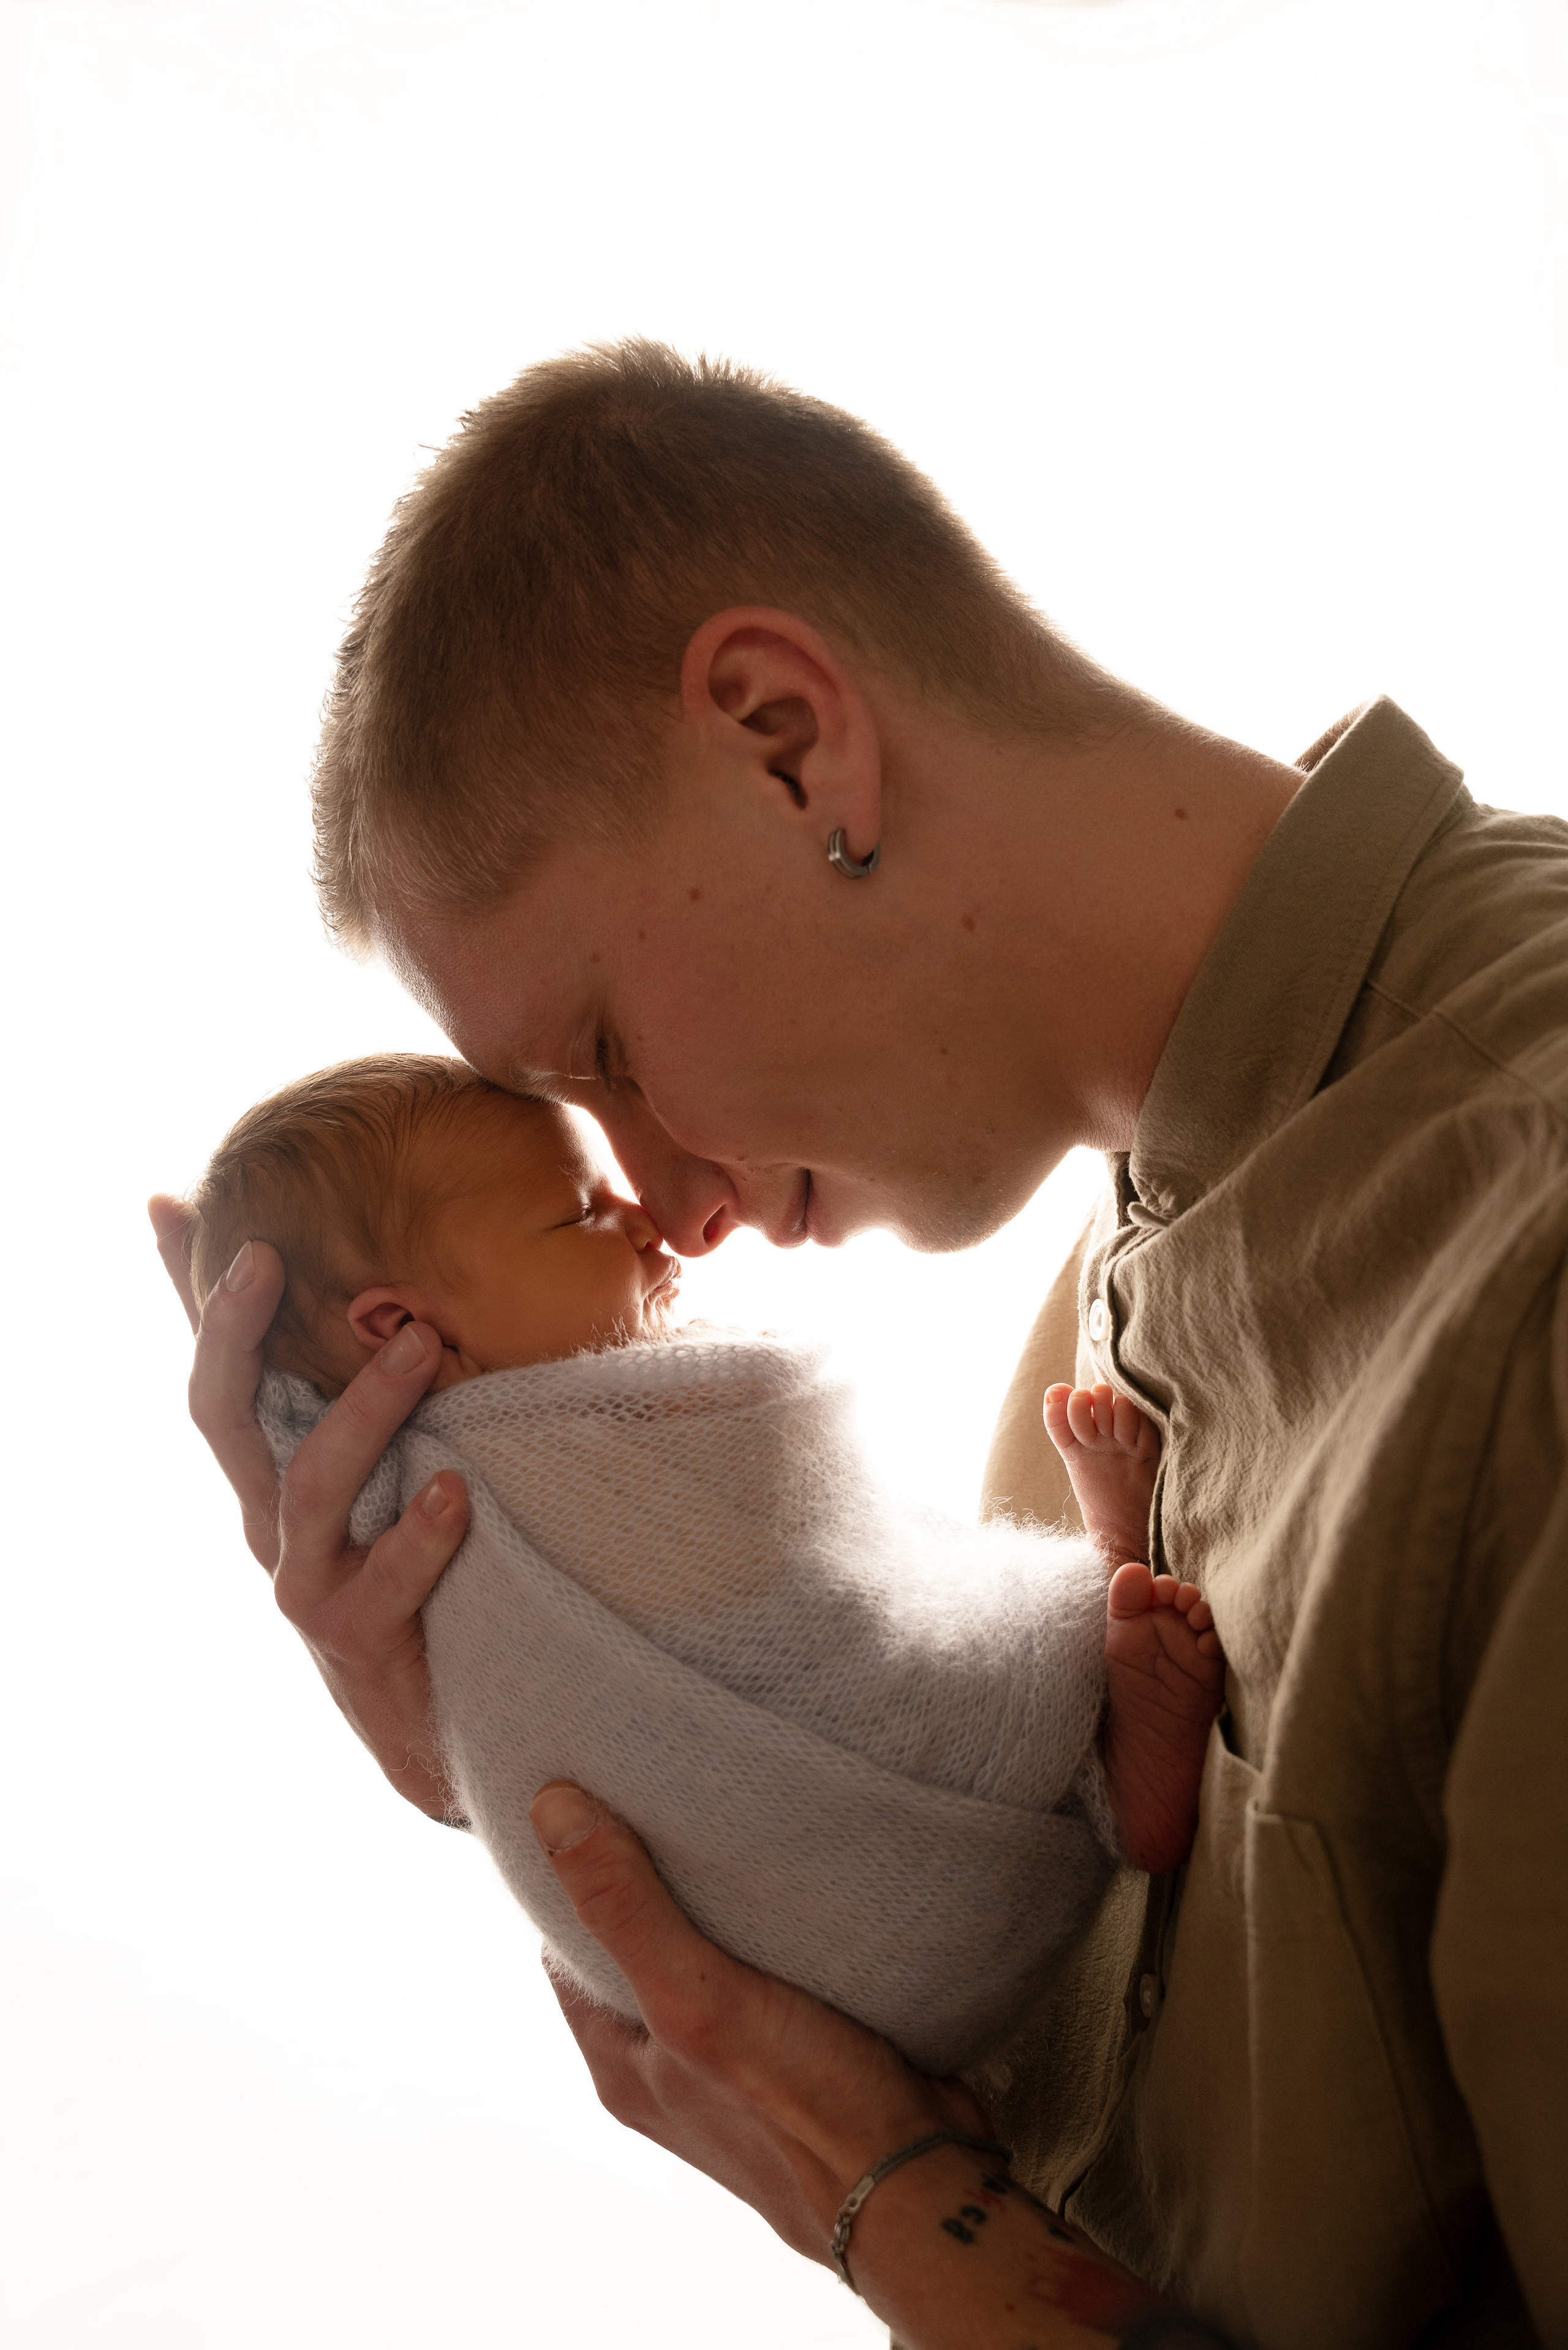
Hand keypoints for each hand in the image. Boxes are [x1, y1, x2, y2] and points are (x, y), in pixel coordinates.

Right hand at [150, 1196, 470, 1818]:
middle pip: (228, 1421)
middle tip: (272, 1258)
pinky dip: (420, 1535)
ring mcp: (310, 1582)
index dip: (202, 1306)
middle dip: (239, 1336)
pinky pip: (386, 1581)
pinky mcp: (360, 1637)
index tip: (215, 1224)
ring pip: (312, 1486)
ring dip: (365, 1410)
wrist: (429, 1724)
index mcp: (267, 1478)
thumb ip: (324, 1393)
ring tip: (422, 1346)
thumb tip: (304, 1316)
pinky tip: (456, 1491)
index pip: (215, 1382)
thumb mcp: (359, 1475)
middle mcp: (272, 1526)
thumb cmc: (391, 1572)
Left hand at [527, 1782, 984, 2260]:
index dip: (574, 1880)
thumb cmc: (803, 2111)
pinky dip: (771, 1941)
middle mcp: (666, 2072)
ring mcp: (731, 2071)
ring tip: (734, 1842)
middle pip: (633, 1954)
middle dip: (648, 1887)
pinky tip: (795, 1904)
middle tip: (670, 1808)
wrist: (917, 2182)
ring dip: (716, 1914)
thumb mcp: (696, 1994)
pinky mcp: (794, 2060)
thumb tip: (551, 1810)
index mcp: (622, 2065)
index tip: (596, 1808)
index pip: (566, 1952)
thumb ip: (625, 1907)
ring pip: (702, 1966)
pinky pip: (763, 1982)